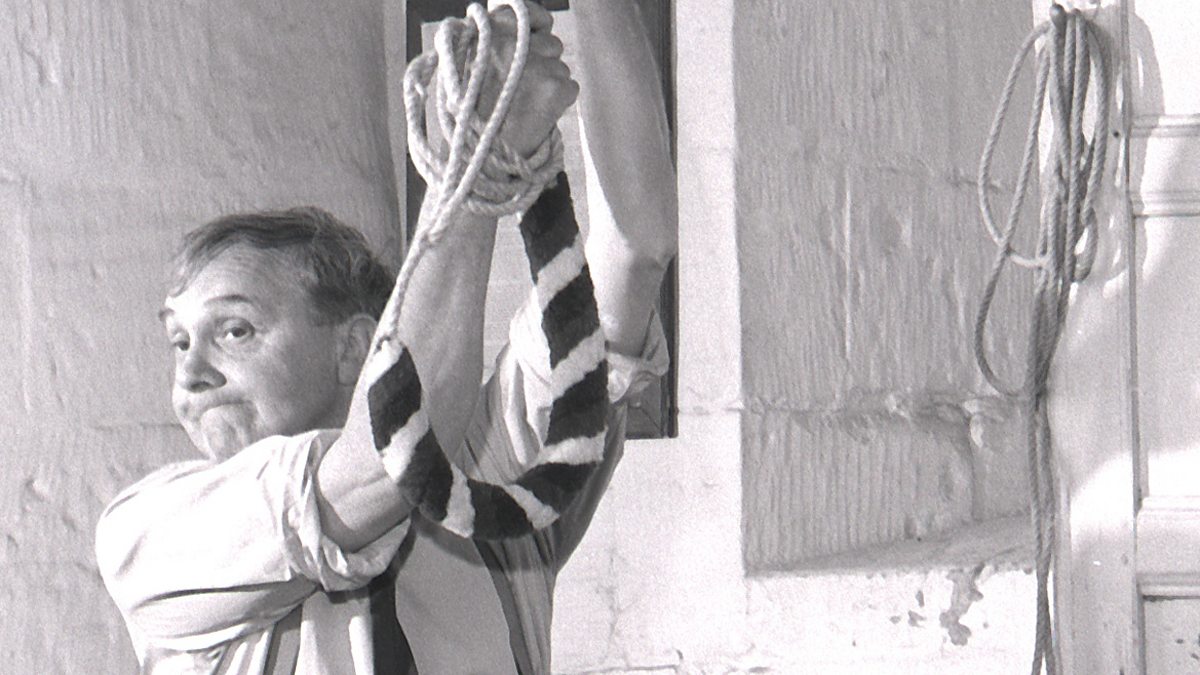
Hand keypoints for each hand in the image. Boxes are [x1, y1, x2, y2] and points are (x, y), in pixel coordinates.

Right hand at [476, 1, 578, 156]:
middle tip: (523, 90)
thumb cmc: (470, 118)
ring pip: (561, 67)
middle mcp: (513, 43)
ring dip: (550, 85)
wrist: (479, 159)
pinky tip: (538, 116)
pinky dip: (559, 103)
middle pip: (550, 43)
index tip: (537, 34)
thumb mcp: (466, 69)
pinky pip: (570, 87)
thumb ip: (492, 44)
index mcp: (488, 34)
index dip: (535, 24)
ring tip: (526, 107)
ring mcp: (536, 64)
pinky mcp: (555, 87)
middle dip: (543, 63)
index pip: (525, 11)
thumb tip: (525, 30)